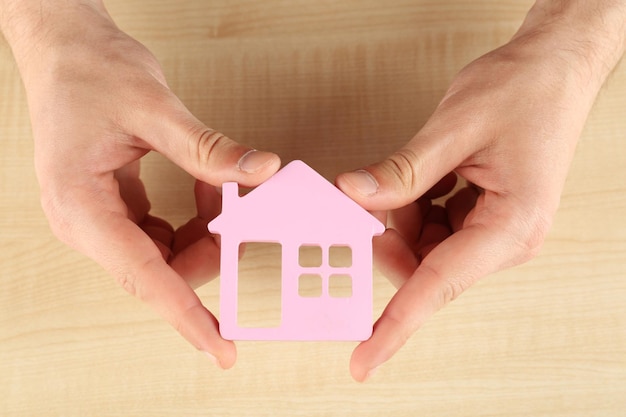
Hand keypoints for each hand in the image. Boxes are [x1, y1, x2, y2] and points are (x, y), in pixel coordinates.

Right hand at [2, 1, 279, 367]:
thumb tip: (260, 172)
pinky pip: (162, 235)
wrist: (66, 51)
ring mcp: (99, 219)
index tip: (220, 345)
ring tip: (223, 192)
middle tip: (246, 221)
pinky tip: (206, 190)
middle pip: (159, 270)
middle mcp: (85, 222)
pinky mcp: (114, 208)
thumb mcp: (155, 108)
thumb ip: (208, 149)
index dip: (186, 315)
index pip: (143, 277)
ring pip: (165, 255)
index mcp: (81, 205)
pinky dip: (193, 219)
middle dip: (209, 253)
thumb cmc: (91, 73)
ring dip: (204, 232)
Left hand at [337, 1, 625, 380]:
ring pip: (424, 246)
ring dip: (403, 214)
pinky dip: (415, 204)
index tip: (363, 359)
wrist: (554, 68)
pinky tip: (424, 175)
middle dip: (391, 235)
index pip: (438, 287)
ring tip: (413, 171)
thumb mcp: (453, 128)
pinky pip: (433, 226)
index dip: (395, 326)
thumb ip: (402, 171)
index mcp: (510, 227)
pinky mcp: (483, 215)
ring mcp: (494, 229)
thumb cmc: (522, 92)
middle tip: (368, 198)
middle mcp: (505, 239)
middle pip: (425, 265)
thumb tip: (354, 196)